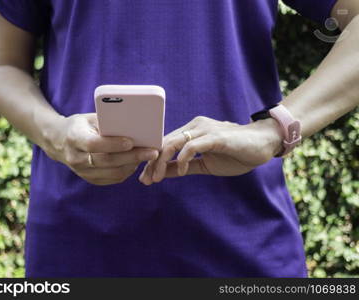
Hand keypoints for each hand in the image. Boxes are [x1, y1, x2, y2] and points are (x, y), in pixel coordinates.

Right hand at [42, 113, 158, 184]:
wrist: (60, 142)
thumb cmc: (81, 125)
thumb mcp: (89, 118)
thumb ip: (107, 122)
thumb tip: (134, 125)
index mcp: (74, 138)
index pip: (94, 144)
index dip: (113, 144)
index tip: (131, 141)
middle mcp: (75, 157)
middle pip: (106, 160)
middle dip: (132, 156)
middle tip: (152, 152)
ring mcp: (81, 171)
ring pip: (112, 172)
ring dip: (132, 165)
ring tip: (148, 156)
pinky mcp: (89, 179)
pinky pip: (112, 178)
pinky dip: (127, 171)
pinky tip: (136, 163)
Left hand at [139, 116, 282, 184]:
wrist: (263, 145)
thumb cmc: (235, 153)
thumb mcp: (204, 165)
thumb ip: (184, 167)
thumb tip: (164, 173)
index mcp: (191, 131)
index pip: (164, 144)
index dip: (153, 161)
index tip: (145, 177)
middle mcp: (194, 126)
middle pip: (164, 143)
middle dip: (152, 163)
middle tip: (146, 180)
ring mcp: (204, 130)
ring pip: (173, 143)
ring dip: (162, 162)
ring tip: (157, 178)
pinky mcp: (215, 136)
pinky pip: (192, 146)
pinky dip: (183, 160)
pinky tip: (183, 171)